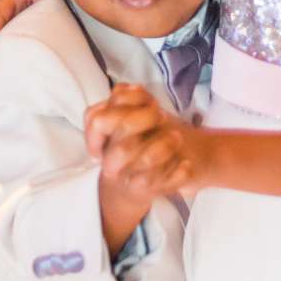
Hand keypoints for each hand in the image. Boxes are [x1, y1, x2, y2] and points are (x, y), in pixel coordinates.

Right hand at [89, 84, 205, 198]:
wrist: (146, 180)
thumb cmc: (138, 140)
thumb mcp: (131, 116)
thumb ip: (127, 99)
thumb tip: (132, 88)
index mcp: (102, 139)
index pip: (96, 121)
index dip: (124, 105)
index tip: (146, 101)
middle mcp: (110, 160)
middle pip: (121, 142)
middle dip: (145, 120)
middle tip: (162, 116)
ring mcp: (128, 177)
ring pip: (145, 161)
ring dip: (165, 144)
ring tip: (177, 137)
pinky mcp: (148, 192)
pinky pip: (164, 182)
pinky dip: (178, 171)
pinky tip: (185, 164)